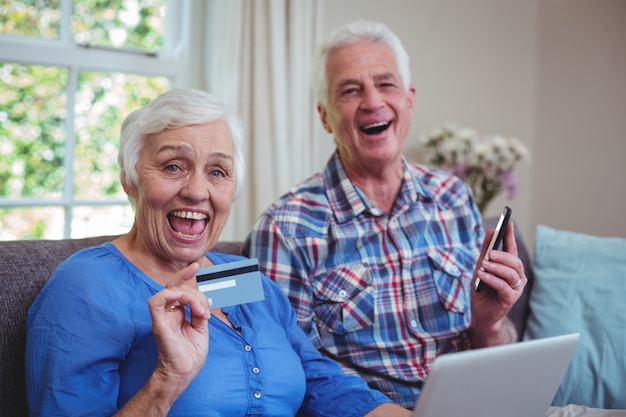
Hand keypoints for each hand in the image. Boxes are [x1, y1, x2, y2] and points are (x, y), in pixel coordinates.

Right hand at [148, 262, 210, 390]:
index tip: (196, 266)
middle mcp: (168, 312)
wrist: (184, 372)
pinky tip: (187, 304)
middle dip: (185, 275)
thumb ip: (199, 311)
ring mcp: (162, 317)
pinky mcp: (159, 324)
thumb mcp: (200, 327)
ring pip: (170, 290)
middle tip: (198, 276)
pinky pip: (156, 301)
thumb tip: (203, 299)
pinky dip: (171, 295)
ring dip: (190, 296)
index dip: (186, 276)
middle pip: (172, 285)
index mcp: (177, 313)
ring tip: (201, 311)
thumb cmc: (190, 353)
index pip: (178, 288)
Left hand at [470, 221, 526, 345]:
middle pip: (514, 261)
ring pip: (511, 273)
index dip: (510, 235)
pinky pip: (504, 287)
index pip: (512, 248)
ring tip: (483, 264)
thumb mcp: (481, 266)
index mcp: (511, 267)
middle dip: (502, 255)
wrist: (480, 312)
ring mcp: (516, 288)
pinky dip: (492, 279)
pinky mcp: (510, 299)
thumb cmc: (482, 288)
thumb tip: (491, 230)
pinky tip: (482, 275)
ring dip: (496, 267)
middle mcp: (517, 276)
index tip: (507, 222)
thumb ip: (486, 250)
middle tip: (490, 253)